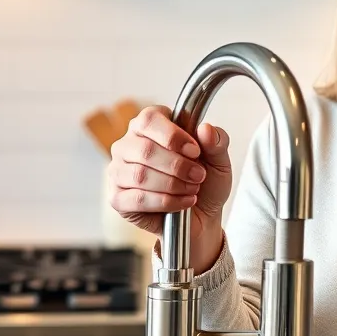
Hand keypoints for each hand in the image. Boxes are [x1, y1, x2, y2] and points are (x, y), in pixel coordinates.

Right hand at [108, 105, 231, 273]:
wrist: (203, 215)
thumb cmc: (206, 180)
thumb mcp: (219, 159)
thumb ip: (216, 141)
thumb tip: (205, 129)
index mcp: (150, 124)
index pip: (150, 120)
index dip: (173, 136)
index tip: (195, 152)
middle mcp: (128, 144)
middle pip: (145, 150)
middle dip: (177, 166)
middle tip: (199, 176)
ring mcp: (119, 171)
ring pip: (140, 175)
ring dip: (173, 185)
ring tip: (193, 189)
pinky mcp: (117, 198)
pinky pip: (137, 199)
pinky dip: (165, 202)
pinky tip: (183, 203)